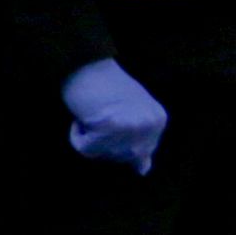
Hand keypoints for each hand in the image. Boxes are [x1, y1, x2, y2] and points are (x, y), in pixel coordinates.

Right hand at [60, 56, 168, 174]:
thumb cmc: (106, 86)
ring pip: (102, 155)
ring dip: (90, 138)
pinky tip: (82, 116)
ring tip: (92, 114)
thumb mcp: (134, 113)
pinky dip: (77, 136)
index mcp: (158, 121)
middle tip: (100, 115)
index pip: (139, 154)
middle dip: (104, 141)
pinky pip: (85, 149)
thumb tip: (143, 171)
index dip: (118, 140)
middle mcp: (148, 125)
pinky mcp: (108, 128)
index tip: (112, 117)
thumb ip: (142, 142)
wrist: (86, 63)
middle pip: (120, 157)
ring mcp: (130, 127)